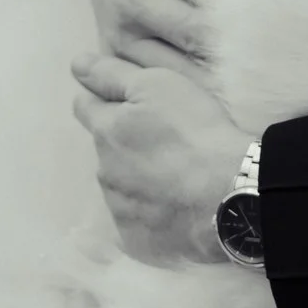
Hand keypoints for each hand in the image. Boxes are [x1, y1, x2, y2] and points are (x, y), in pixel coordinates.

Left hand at [71, 52, 249, 266]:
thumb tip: (76, 64)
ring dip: (139, 179)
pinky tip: (178, 207)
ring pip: (121, 187)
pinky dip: (152, 215)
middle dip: (125, 144)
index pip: (86, 107)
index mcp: (106, 131)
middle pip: (106, 150)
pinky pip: (138, 224)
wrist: (231, 195)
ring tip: (178, 177)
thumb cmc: (197, 132)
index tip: (130, 103)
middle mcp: (104, 171)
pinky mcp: (138, 242)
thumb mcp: (158, 85)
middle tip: (166, 142)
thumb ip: (111, 74)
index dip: (106, 99)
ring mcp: (120, 210)